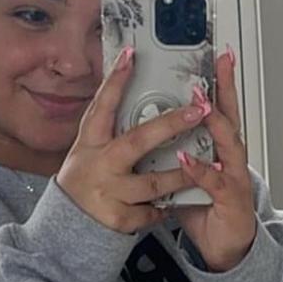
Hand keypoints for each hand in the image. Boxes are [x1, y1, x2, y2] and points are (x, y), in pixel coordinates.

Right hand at [57, 46, 205, 233]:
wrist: (70, 226)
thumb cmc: (85, 178)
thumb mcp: (89, 149)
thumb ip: (107, 127)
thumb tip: (123, 85)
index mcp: (90, 142)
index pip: (102, 105)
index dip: (116, 80)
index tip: (131, 56)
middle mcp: (98, 164)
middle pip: (138, 140)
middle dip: (171, 125)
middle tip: (199, 110)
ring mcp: (108, 192)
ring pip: (154, 182)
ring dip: (183, 174)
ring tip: (212, 166)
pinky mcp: (118, 218)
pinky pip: (152, 210)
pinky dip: (166, 206)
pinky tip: (177, 201)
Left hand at [175, 49, 256, 271]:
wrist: (225, 249)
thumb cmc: (205, 206)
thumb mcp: (188, 170)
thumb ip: (175, 147)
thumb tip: (150, 124)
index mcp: (218, 146)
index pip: (220, 107)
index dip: (221, 81)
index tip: (220, 55)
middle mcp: (230, 156)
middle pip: (231, 116)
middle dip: (227, 88)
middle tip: (221, 63)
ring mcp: (234, 177)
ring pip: (229, 144)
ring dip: (215, 123)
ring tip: (201, 106)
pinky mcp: (231, 201)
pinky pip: (214, 183)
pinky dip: (200, 170)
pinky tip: (187, 160)